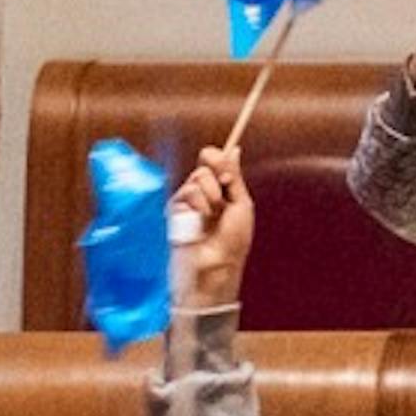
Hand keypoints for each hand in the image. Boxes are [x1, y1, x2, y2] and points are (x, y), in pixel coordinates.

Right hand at [170, 145, 252, 304]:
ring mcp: (188, 201)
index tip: (227, 176)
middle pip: (205, 166)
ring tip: (211, 217)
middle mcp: (204, 194)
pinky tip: (199, 220)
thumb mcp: (241, 205)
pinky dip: (197, 204)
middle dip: (218, 182)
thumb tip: (234, 149)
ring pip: (197, 177)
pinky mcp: (174, 209)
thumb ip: (234, 177)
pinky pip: (186, 191)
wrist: (215, 265)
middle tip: (222, 203)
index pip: (215, 163)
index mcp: (222, 192)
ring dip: (210, 196)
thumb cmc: (233, 241)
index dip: (219, 161)